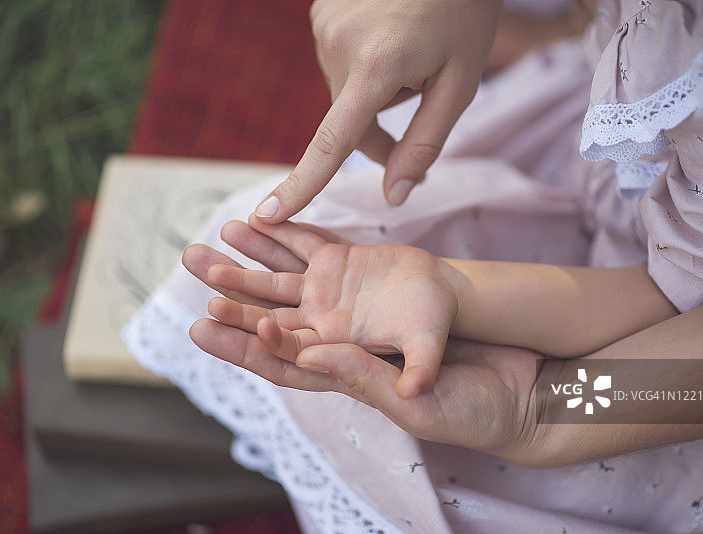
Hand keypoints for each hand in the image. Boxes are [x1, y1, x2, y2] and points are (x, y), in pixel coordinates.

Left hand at [183, 238, 539, 454]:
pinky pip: (320, 251)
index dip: (244, 345)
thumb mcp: (425, 400)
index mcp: (343, 375)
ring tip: (211, 238)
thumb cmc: (473, 405)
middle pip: (270, 318)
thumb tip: (314, 356)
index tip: (209, 321)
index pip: (281, 363)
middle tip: (189, 268)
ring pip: (287, 281)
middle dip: (228, 296)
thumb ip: (370, 378)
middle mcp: (336, 340)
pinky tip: (262, 218)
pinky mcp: (368, 277)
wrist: (514, 376)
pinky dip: (291, 234)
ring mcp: (348, 306)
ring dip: (249, 260)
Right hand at [254, 0, 501, 220]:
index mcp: (375, 67)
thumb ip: (425, 142)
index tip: (269, 214)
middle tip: (425, 100)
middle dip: (380, 129)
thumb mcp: (461, 81)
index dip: (303, 184)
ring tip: (410, 52)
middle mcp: (337, 46)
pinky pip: (339, 62)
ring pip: (344, 92)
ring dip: (373, 91)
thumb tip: (395, 196)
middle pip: (348, 122)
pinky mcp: (320, 13)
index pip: (333, 142)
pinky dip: (363, 64)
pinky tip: (390, 35)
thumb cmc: (464, 10)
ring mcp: (323, 25)